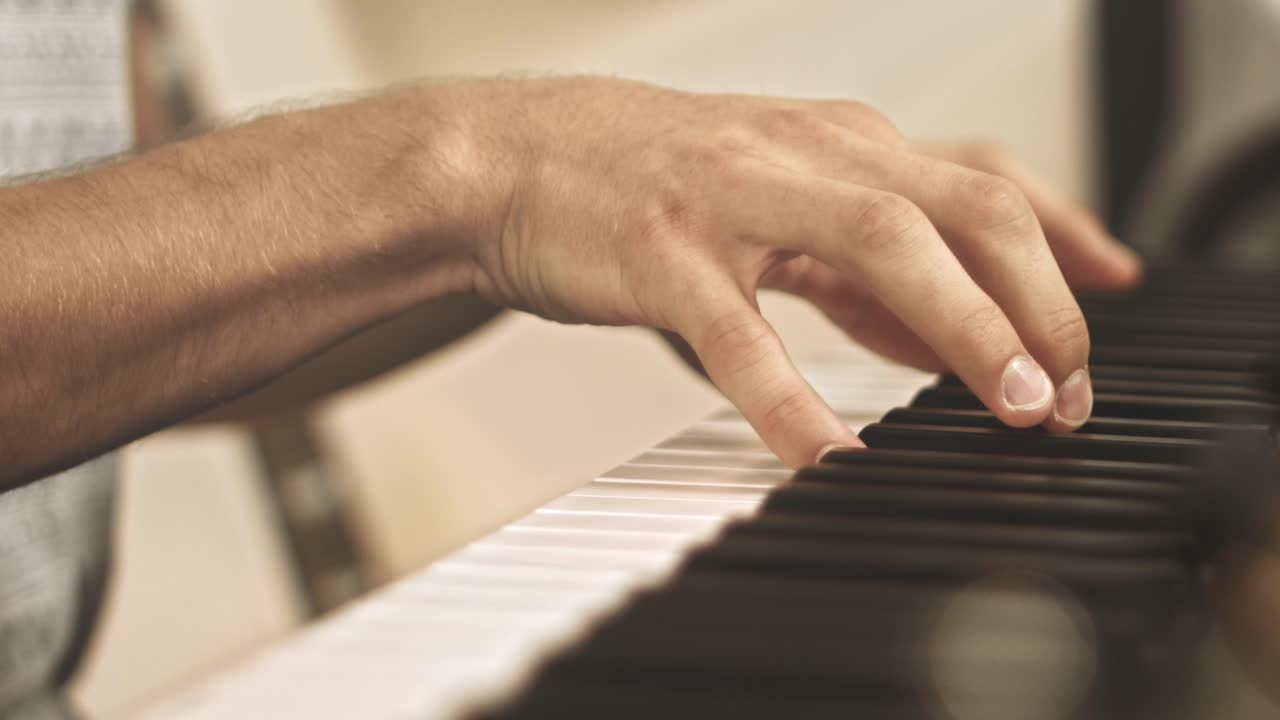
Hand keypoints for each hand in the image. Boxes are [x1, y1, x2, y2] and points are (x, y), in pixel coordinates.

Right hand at [441, 77, 1140, 466]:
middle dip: (1037, 298)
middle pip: (962, 207)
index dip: (1064, 235)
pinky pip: (742, 334)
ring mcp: (735, 197)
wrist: (516, 159)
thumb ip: (863, 266)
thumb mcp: (777, 205)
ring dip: (963, 326)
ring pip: (881, 242)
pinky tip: (826, 453)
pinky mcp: (664, 252)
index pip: (982, 177)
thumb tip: (947, 331)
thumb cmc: (649, 184)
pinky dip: (792, 400)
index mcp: (837, 143)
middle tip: (1064, 386)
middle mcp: (804, 153)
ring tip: (1005, 400)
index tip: (1115, 290)